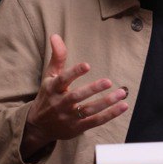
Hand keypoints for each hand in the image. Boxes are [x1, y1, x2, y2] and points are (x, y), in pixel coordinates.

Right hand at [22, 34, 128, 157]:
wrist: (38, 126)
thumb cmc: (48, 96)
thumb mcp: (49, 76)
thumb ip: (57, 57)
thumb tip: (56, 35)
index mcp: (53, 89)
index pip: (63, 79)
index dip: (74, 72)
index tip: (87, 65)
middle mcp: (60, 104)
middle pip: (76, 97)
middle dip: (92, 89)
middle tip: (108, 81)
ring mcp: (69, 117)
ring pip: (88, 110)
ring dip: (106, 103)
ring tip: (121, 93)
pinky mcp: (77, 128)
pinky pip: (96, 121)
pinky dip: (110, 115)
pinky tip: (123, 106)